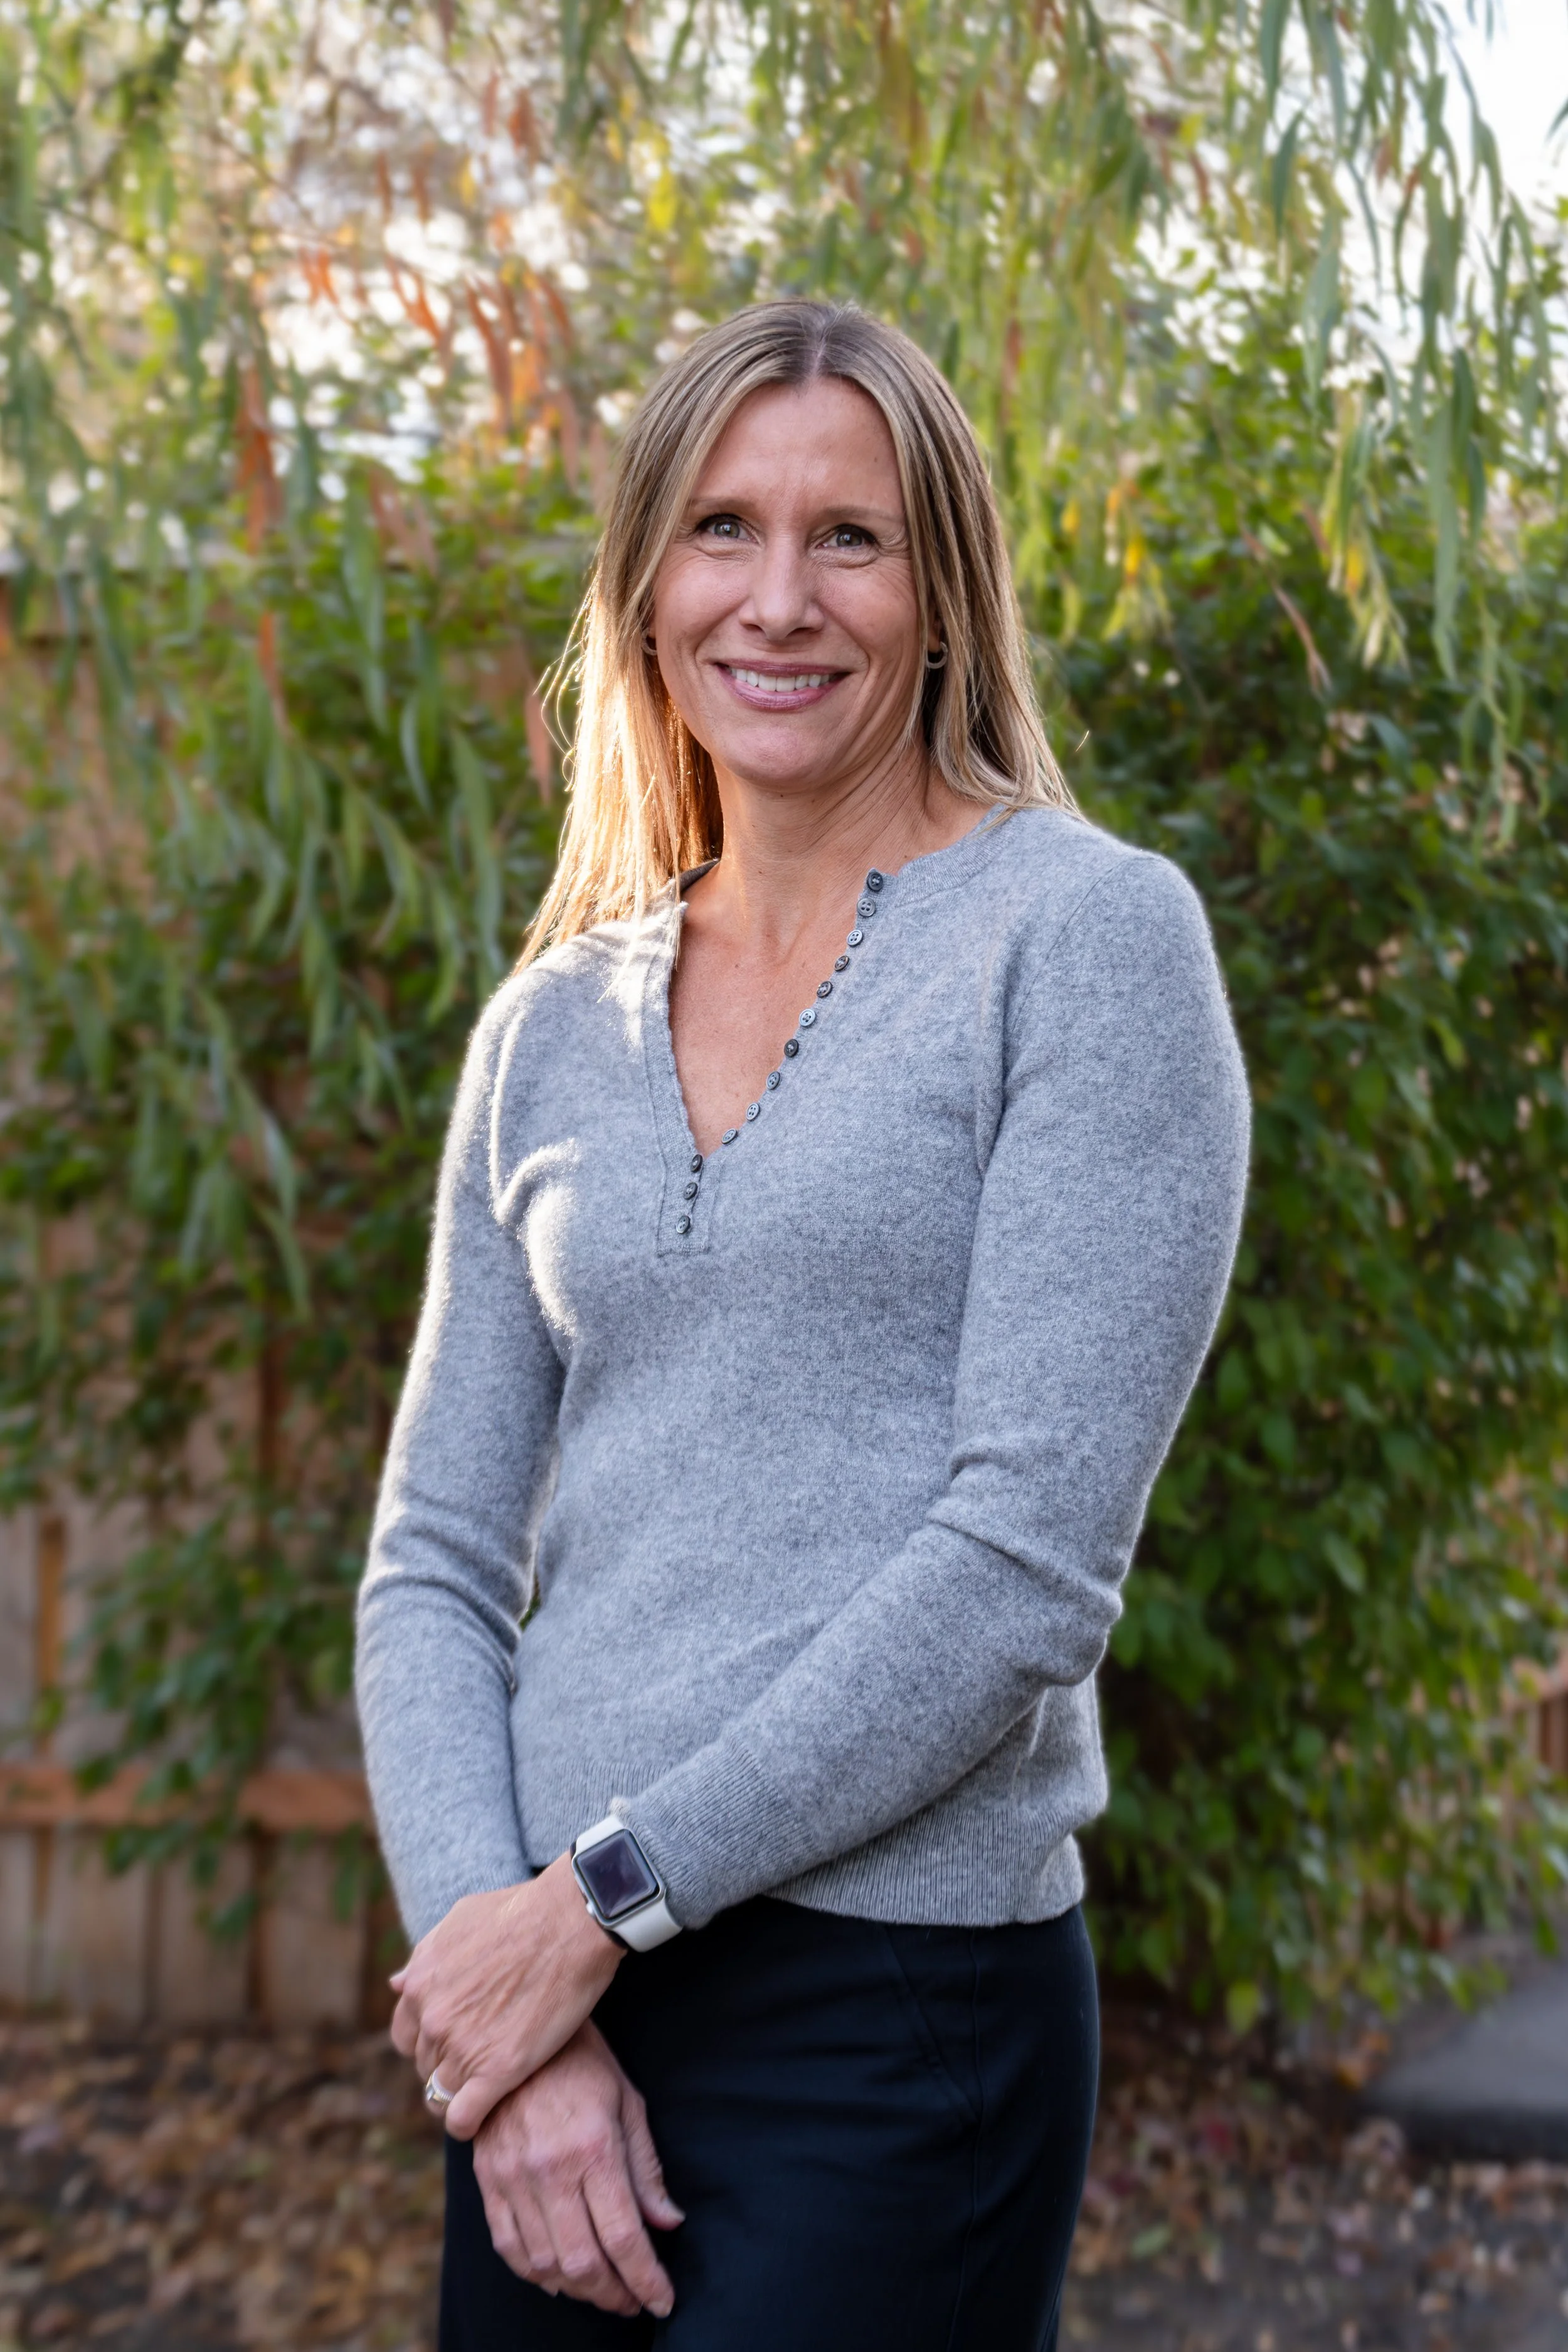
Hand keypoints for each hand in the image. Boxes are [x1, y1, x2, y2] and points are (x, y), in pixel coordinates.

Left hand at [390, 1852, 622, 2139]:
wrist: (569, 1921)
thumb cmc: (522, 1912)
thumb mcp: (459, 1921)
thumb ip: (425, 1957)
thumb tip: (398, 1984)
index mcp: (421, 1983)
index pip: (405, 2035)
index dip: (427, 2042)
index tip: (453, 2042)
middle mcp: (433, 2018)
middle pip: (425, 2064)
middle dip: (447, 2064)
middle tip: (480, 2059)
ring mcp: (462, 2047)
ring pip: (440, 2094)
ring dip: (460, 2093)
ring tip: (485, 2089)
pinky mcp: (498, 2070)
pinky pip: (463, 2117)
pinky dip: (467, 2124)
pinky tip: (482, 2118)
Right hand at [473, 2020, 682, 2317]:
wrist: (513, 2026)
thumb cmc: (582, 2061)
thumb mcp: (627, 2101)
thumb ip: (646, 2168)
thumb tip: (669, 2222)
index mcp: (593, 2148)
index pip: (624, 2237)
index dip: (646, 2279)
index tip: (662, 2301)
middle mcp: (550, 2169)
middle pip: (584, 2262)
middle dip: (614, 2294)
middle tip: (633, 2300)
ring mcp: (513, 2176)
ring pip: (545, 2263)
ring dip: (577, 2289)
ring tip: (602, 2289)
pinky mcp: (487, 2178)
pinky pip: (508, 2245)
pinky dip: (534, 2272)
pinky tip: (556, 2275)